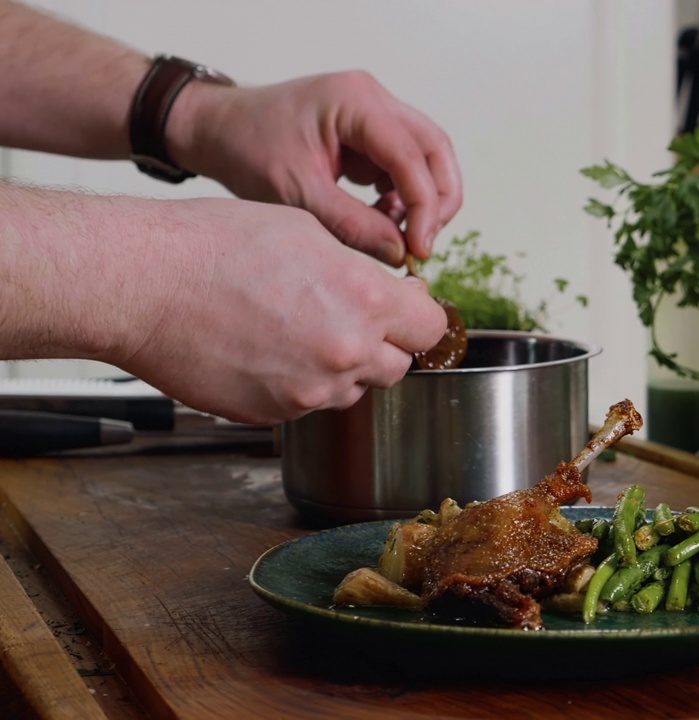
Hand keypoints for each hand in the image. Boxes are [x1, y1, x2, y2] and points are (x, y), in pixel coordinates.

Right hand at [114, 198, 446, 424]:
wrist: (143, 283)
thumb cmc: (215, 246)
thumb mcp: (310, 233)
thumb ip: (364, 272)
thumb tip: (397, 294)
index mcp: (364, 301)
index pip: (431, 328)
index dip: (419, 316)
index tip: (406, 308)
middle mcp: (345, 354)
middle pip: (397, 365)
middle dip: (381, 343)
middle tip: (346, 315)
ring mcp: (308, 392)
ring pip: (351, 389)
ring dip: (339, 366)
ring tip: (292, 328)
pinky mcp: (272, 414)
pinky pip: (306, 404)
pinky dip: (297, 383)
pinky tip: (264, 348)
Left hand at [166, 71, 462, 265]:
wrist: (218, 130)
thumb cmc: (247, 149)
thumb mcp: (297, 194)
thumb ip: (353, 225)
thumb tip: (400, 253)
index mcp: (355, 102)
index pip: (412, 155)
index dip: (425, 206)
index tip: (420, 248)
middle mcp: (373, 99)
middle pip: (435, 150)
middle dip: (438, 201)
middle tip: (422, 244)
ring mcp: (375, 113)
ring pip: (428, 157)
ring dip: (424, 200)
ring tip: (398, 234)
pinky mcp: (371, 132)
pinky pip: (407, 164)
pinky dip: (405, 196)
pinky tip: (382, 218)